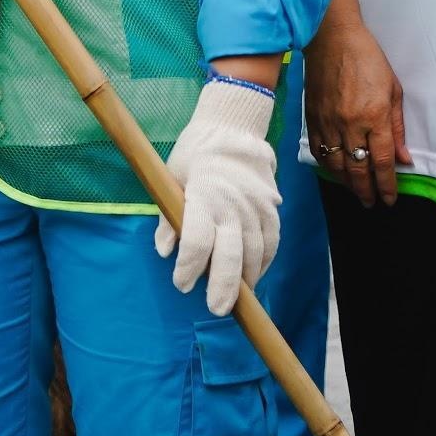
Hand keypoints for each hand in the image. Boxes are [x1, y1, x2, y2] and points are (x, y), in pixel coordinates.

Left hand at [153, 79, 279, 315]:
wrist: (233, 126)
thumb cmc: (196, 153)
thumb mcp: (171, 178)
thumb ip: (168, 217)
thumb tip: (164, 251)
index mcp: (204, 196)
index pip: (197, 243)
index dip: (188, 268)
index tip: (182, 284)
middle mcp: (233, 205)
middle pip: (231, 256)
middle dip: (224, 287)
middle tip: (217, 309)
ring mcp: (257, 207)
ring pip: (255, 253)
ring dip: (246, 279)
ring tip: (238, 299)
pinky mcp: (272, 207)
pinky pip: (271, 242)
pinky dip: (264, 262)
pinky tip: (255, 275)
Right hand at [305, 0, 408, 207]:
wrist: (331, 38)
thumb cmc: (368, 59)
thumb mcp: (393, 90)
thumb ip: (397, 127)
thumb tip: (403, 158)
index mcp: (375, 116)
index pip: (382, 162)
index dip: (386, 185)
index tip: (389, 199)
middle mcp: (351, 124)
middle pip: (358, 170)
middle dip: (366, 191)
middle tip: (371, 203)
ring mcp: (329, 122)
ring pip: (337, 165)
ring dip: (347, 183)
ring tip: (356, 192)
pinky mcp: (313, 118)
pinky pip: (320, 151)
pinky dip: (329, 165)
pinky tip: (336, 171)